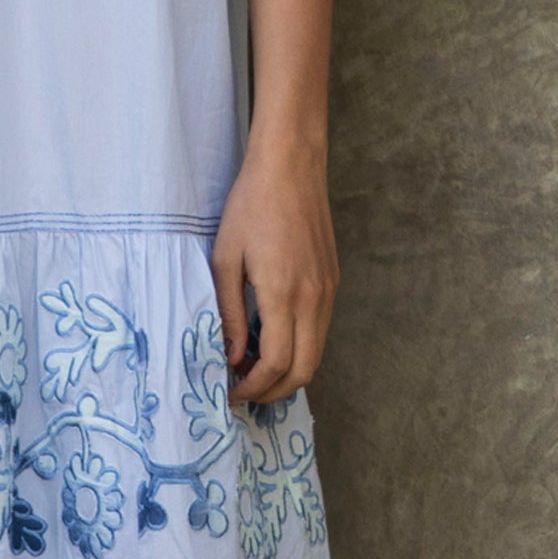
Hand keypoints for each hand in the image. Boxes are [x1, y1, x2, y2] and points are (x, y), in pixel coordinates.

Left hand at [211, 145, 337, 405]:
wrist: (291, 165)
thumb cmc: (251, 205)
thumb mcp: (225, 257)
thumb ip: (227, 311)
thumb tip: (232, 357)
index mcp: (283, 293)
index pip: (276, 364)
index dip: (253, 388)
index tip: (230, 393)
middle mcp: (313, 298)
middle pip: (304, 370)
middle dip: (274, 391)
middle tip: (243, 390)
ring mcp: (328, 290)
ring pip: (316, 352)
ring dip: (287, 370)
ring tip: (252, 365)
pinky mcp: (332, 281)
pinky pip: (320, 329)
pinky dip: (299, 346)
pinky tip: (270, 336)